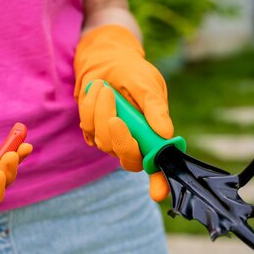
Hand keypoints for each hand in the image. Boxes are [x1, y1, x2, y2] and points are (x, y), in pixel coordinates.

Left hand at [73, 25, 172, 200]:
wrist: (106, 60)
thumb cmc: (133, 73)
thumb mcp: (148, 84)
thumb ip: (156, 108)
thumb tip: (166, 133)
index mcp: (154, 136)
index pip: (158, 166)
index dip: (160, 182)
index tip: (158, 193)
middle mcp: (134, 142)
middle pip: (127, 157)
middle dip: (120, 137)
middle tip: (115, 112)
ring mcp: (111, 139)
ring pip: (104, 140)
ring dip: (101, 111)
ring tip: (104, 87)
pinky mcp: (92, 131)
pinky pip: (88, 127)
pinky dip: (90, 107)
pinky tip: (96, 90)